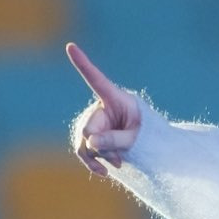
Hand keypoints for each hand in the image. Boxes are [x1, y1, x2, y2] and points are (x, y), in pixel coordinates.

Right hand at [66, 42, 142, 176]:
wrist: (147, 146)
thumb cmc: (147, 136)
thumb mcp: (136, 138)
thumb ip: (115, 139)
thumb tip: (90, 142)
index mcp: (114, 98)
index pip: (95, 79)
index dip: (82, 63)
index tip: (70, 46)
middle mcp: (99, 107)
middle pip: (87, 127)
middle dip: (100, 146)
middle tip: (119, 159)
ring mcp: (93, 122)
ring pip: (83, 142)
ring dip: (97, 157)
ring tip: (117, 165)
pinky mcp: (90, 137)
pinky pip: (83, 150)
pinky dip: (92, 163)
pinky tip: (104, 172)